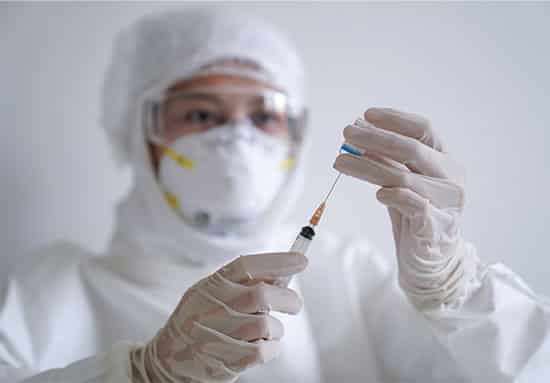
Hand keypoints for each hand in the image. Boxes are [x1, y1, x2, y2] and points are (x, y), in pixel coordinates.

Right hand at [130, 252, 306, 382]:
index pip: (247, 266)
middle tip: (294, 304)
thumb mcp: (210, 293)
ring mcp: (216, 334)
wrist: (167, 359)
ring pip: (266, 325)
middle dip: (287, 298)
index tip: (301, 260)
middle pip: (261, 295)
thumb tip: (283, 271)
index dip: (276, 261)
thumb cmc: (199, 320)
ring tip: (266, 331)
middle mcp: (211, 307)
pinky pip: (263, 350)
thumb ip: (241, 282)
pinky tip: (261, 346)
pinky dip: (271, 348)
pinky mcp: (224, 360)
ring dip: (276, 329)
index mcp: (210, 285)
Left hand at [333, 108, 475, 310]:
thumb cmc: (414, 215)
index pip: (423, 129)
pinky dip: (393, 196)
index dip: (395, 119)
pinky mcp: (434, 225)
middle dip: (375, 138)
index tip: (366, 115)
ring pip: (402, 176)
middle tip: (346, 134)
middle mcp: (450, 177)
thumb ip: (387, 159)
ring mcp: (445, 202)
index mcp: (445, 160)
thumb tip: (361, 130)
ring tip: (340, 162)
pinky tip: (377, 194)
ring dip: (366, 166)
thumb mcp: (400, 180)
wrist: (431, 260)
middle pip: (411, 148)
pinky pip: (413, 204)